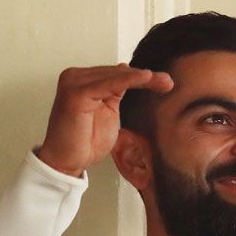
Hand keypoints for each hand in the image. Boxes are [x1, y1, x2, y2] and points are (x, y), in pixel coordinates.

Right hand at [37, 64, 173, 175]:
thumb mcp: (108, 112)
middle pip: (117, 72)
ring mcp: (74, 83)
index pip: (116, 74)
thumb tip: (128, 73)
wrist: (66, 162)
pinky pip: (108, 83)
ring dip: (142, 77)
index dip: (141, 77)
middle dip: (145, 76)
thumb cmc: (84, 142)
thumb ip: (115, 94)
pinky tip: (146, 79)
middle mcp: (76, 78)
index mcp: (83, 81)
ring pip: (115, 76)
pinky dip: (128, 80)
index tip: (165, 82)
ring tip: (163, 80)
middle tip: (168, 81)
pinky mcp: (76, 93)